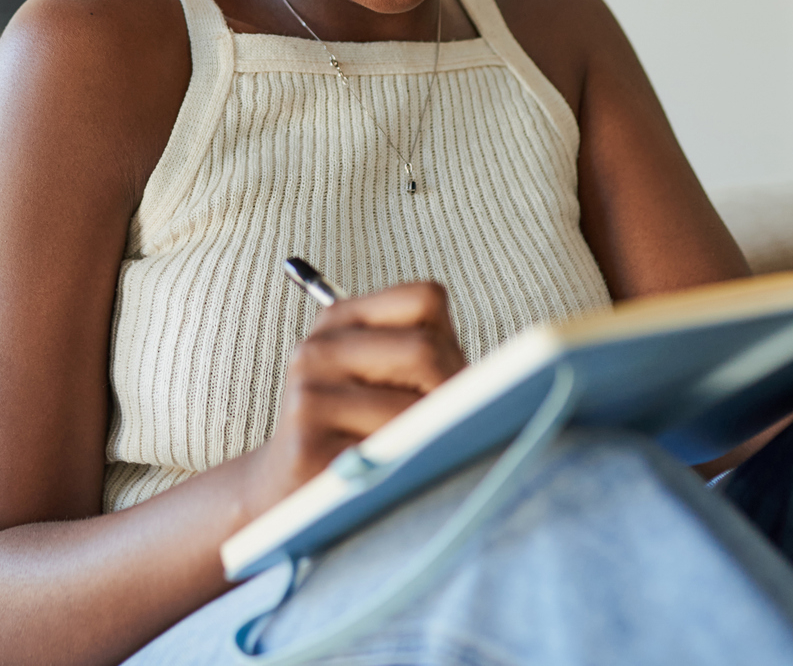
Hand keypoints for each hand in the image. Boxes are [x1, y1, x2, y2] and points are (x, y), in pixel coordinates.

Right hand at [242, 282, 466, 520]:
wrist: (283, 493)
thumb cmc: (354, 433)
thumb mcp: (381, 381)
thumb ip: (431, 361)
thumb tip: (509, 376)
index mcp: (340, 320)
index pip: (424, 299)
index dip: (451, 341)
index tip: (446, 381)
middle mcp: (318, 350)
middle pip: (425, 350)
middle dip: (455, 393)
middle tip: (453, 427)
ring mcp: (308, 398)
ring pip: (413, 409)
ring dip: (434, 439)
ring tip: (421, 457)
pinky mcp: (307, 449)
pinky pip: (389, 454)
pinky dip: (407, 469)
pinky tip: (393, 478)